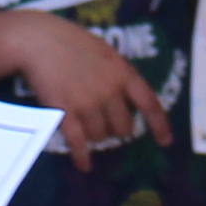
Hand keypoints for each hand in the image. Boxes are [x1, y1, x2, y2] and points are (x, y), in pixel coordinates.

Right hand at [7, 13, 170, 163]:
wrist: (39, 40)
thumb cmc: (73, 42)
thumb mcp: (106, 53)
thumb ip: (119, 75)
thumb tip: (128, 100)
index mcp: (124, 73)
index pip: (150, 104)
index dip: (159, 125)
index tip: (165, 142)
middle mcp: (110, 91)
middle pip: (123, 127)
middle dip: (117, 129)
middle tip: (107, 123)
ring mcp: (88, 103)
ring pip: (101, 136)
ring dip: (96, 136)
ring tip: (87, 126)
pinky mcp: (66, 112)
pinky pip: (78, 141)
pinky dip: (82, 156)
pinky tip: (84, 165)